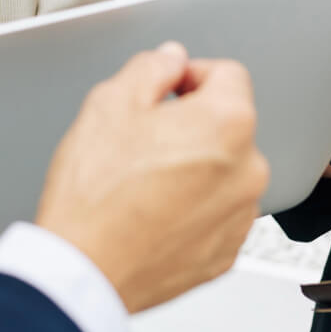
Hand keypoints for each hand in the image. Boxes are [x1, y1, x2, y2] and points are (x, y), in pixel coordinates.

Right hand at [34, 42, 269, 313]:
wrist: (83, 271)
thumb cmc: (95, 195)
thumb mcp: (110, 103)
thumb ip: (151, 67)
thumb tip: (170, 60)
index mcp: (227, 123)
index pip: (226, 74)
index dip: (188, 75)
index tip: (166, 89)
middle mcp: (247, 170)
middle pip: (226, 125)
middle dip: (191, 124)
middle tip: (143, 139)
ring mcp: (239, 216)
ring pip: (222, 171)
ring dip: (194, 167)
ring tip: (144, 182)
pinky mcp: (225, 252)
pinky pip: (215, 213)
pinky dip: (191, 208)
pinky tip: (151, 212)